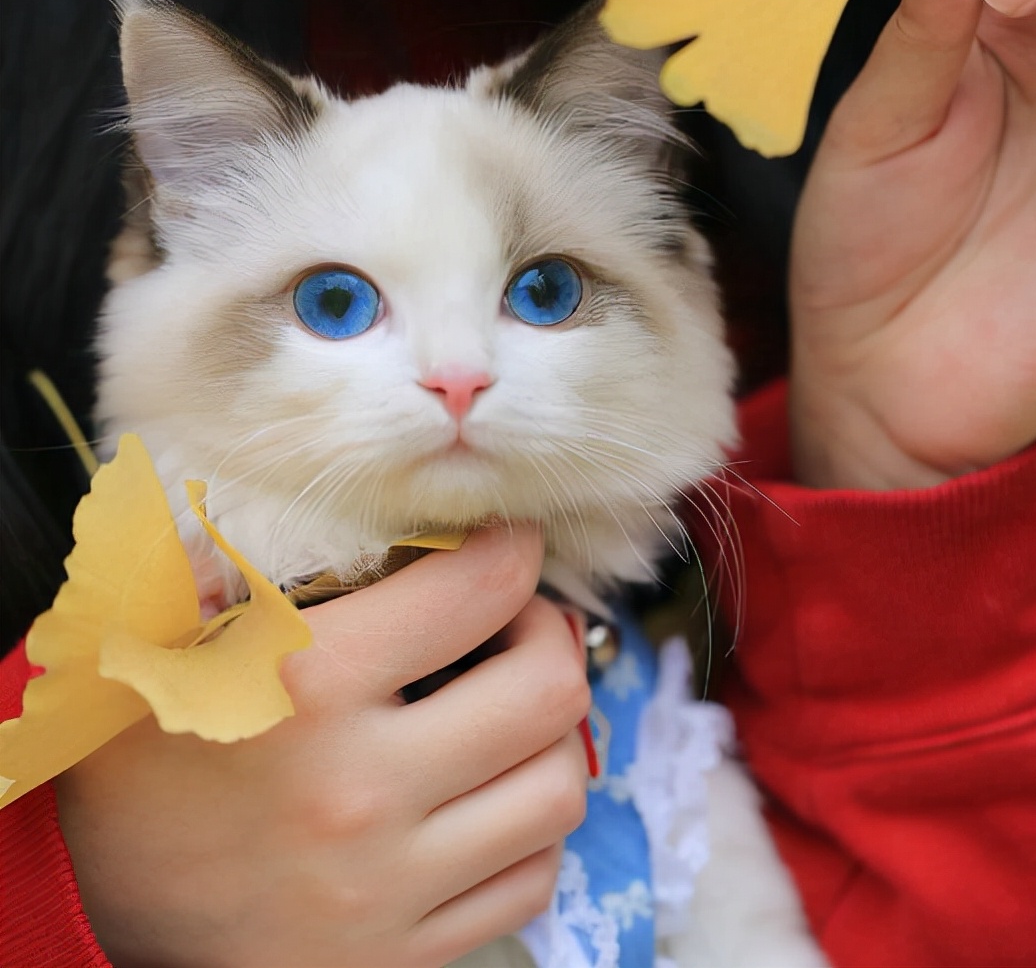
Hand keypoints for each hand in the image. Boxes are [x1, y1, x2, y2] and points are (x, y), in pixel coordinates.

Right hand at [56, 525, 590, 967]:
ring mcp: (382, 887)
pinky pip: (530, 882)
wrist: (80, 890)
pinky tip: (492, 799)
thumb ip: (279, 555)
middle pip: (548, 690)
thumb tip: (402, 509)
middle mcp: (357, 790)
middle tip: (520, 629)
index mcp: (305, 682)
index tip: (506, 548)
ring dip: (554, 738)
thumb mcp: (180, 623)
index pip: (481, 586)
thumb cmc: (144, 738)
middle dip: (552, 639)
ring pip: (557, 790)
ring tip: (513, 716)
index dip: (512, 549)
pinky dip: (531, 831)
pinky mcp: (396, 956)